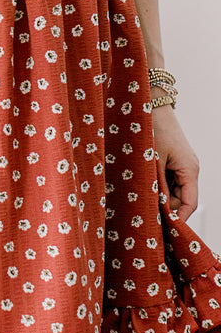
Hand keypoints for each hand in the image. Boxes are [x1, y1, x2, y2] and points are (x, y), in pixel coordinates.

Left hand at [152, 105, 199, 221]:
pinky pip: (169, 178)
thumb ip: (158, 184)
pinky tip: (145, 181)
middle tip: (146, 211)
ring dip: (160, 193)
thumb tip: (158, 207)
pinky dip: (158, 182)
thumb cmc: (154, 128)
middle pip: (181, 198)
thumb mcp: (154, 159)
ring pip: (173, 189)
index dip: (179, 218)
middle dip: (166, 205)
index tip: (166, 228)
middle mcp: (190, 168)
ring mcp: (182, 163)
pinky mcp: (174, 158)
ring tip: (142, 193)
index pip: (190, 203)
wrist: (152, 103)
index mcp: (190, 169)